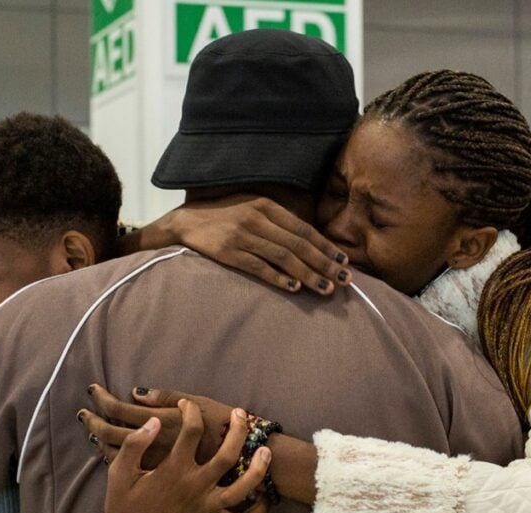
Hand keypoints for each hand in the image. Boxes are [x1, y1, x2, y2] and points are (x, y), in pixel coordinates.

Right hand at [77, 401, 269, 512]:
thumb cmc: (122, 507)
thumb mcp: (120, 472)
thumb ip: (136, 443)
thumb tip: (156, 421)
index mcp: (173, 470)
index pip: (191, 431)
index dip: (191, 411)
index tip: (187, 405)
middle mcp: (195, 486)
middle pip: (228, 454)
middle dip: (239, 430)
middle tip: (240, 414)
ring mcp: (206, 507)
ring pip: (244, 487)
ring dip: (260, 468)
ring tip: (266, 451)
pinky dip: (257, 512)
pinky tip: (264, 497)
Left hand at [79, 385, 235, 467]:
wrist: (241, 467)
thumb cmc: (223, 429)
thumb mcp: (200, 404)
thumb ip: (168, 399)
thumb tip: (136, 393)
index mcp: (159, 423)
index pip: (119, 409)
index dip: (102, 398)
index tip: (93, 390)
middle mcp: (151, 446)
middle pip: (109, 433)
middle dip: (92, 422)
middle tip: (83, 413)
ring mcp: (151, 466)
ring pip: (113, 454)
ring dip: (100, 440)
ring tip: (93, 430)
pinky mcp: (156, 481)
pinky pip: (127, 470)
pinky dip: (114, 459)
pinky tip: (111, 452)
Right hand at [146, 194, 352, 294]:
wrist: (185, 222)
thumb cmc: (225, 216)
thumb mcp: (252, 208)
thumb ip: (278, 221)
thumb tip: (309, 242)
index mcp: (266, 206)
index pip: (304, 228)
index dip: (326, 246)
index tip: (344, 260)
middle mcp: (257, 218)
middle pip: (298, 244)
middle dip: (325, 263)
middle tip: (345, 279)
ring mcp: (242, 235)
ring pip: (283, 257)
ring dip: (308, 274)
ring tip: (326, 288)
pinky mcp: (228, 252)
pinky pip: (258, 267)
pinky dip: (278, 278)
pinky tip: (295, 288)